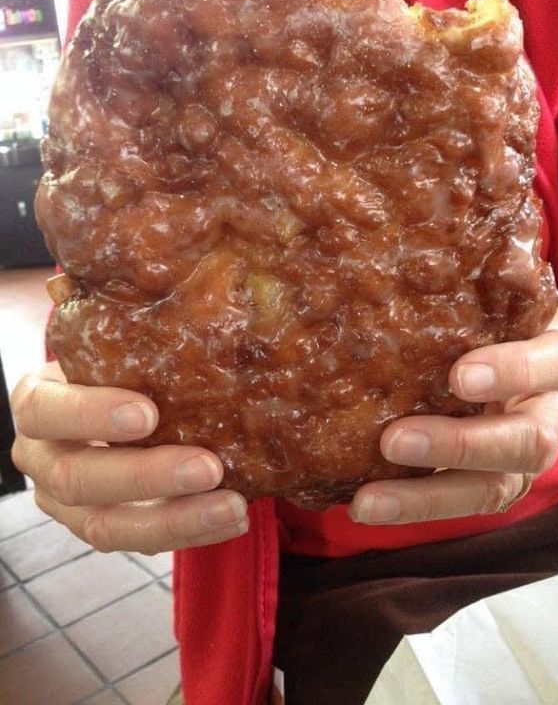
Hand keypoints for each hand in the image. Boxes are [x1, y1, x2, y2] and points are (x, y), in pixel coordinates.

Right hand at [10, 362, 247, 553]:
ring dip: (175, 520)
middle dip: (147, 476)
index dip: (91, 415)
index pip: (46, 410)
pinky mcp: (100, 527)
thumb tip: (202, 302)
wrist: (105, 402)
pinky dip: (190, 532)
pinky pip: (139, 542)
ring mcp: (65, 502)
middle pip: (78, 479)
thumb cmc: (113, 365)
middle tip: (209, 467)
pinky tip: (232, 517)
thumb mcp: (110, 347)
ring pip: (107, 526)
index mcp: (38, 403)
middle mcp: (42, 457)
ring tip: (233, 506)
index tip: (148, 413)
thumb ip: (136, 339)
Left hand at [348, 328, 557, 524]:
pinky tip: (362, 504)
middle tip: (394, 441)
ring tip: (368, 501)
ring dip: (426, 497)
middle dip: (459, 446)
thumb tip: (395, 284)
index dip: (513, 371)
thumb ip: (475, 309)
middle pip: (524, 443)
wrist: (533, 366)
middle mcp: (547, 417)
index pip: (553, 363)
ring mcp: (522, 462)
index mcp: (557, 364)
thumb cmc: (505, 330)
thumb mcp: (503, 312)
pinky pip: (459, 504)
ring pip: (489, 489)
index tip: (460, 376)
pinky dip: (411, 507)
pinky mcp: (494, 486)